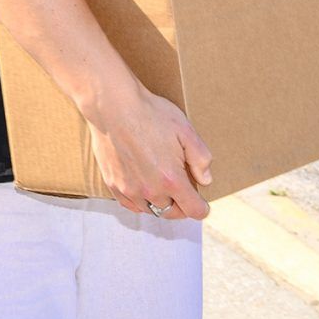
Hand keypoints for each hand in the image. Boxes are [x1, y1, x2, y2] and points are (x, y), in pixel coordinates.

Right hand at [88, 84, 212, 220]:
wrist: (112, 105)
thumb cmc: (150, 114)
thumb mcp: (185, 131)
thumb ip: (201, 159)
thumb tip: (205, 180)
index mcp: (171, 179)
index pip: (193, 210)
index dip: (202, 208)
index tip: (202, 204)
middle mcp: (150, 191)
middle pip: (172, 213)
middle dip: (182, 206)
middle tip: (184, 192)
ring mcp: (129, 190)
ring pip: (151, 210)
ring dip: (161, 203)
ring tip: (163, 187)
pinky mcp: (113, 184)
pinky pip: (131, 205)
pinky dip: (141, 202)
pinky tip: (144, 188)